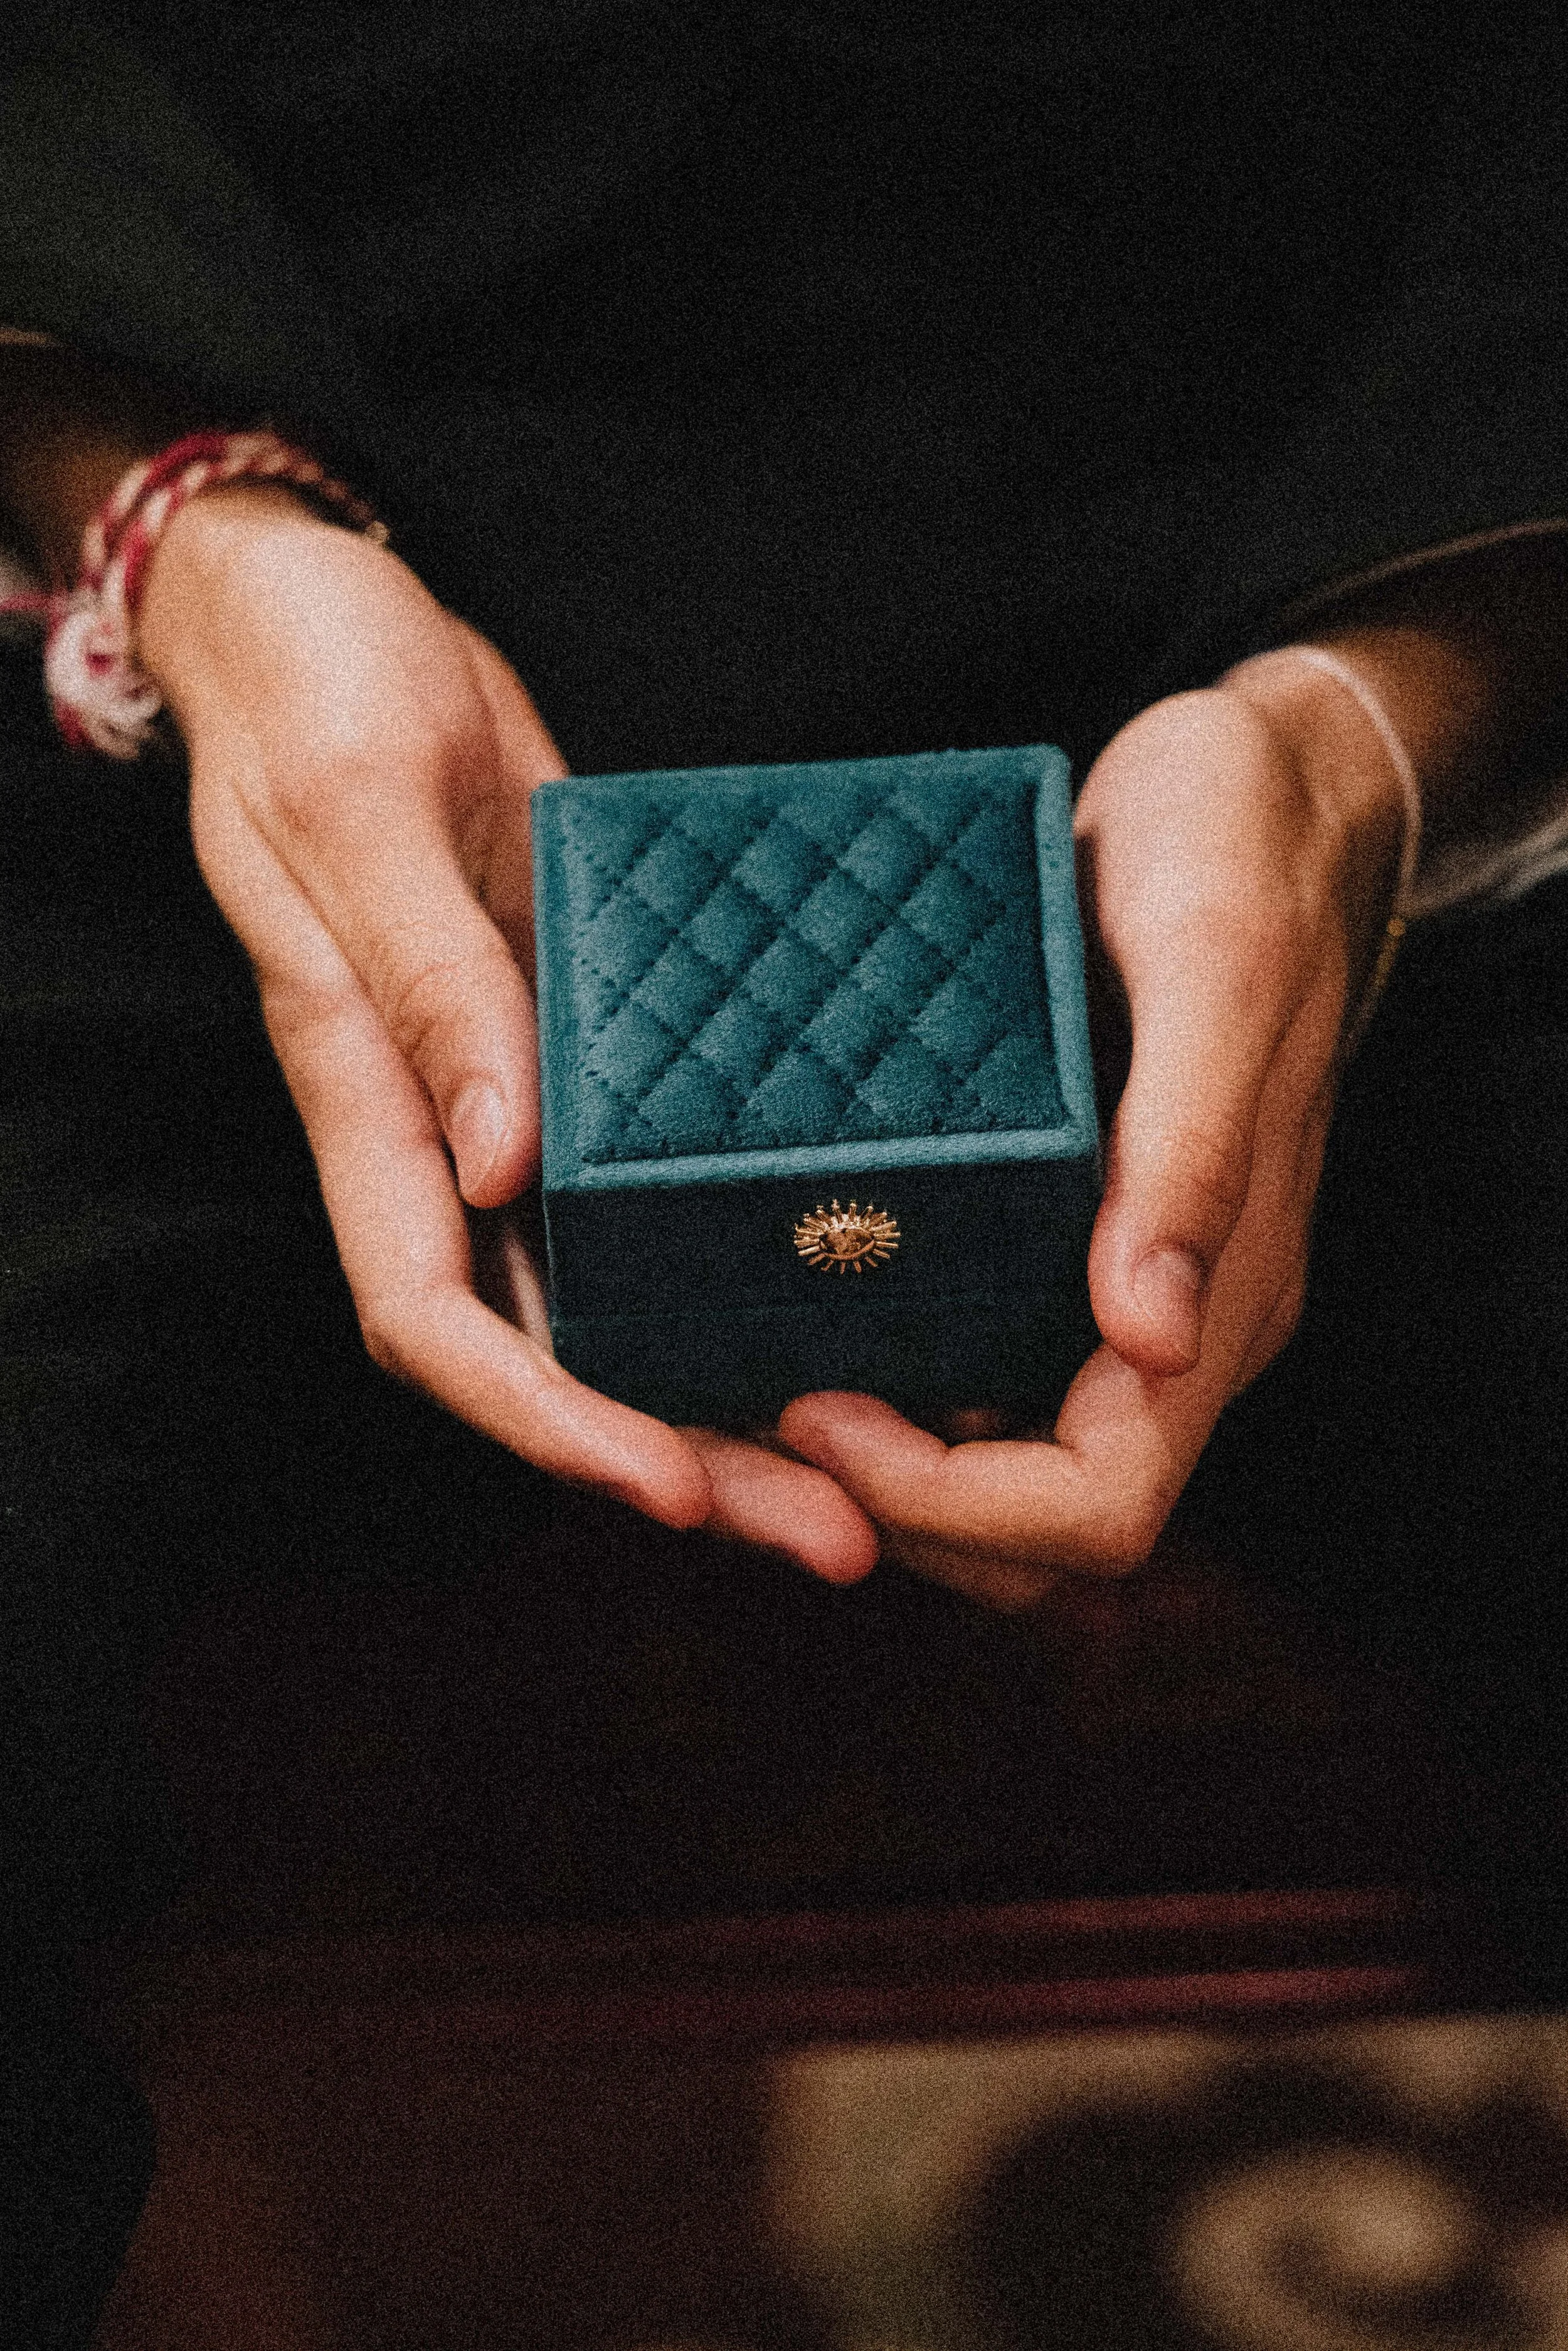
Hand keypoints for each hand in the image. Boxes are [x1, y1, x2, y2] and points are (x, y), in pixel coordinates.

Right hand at [138, 486, 880, 1579]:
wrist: (327, 612)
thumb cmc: (316, 687)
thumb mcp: (367, 808)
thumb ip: (430, 983)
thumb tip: (499, 1167)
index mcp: (364, 1094)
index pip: (433, 1318)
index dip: (546, 1421)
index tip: (671, 1484)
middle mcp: (439, 1129)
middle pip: (547, 1351)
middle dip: (679, 1460)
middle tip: (838, 1542)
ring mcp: (511, 1096)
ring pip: (612, 1298)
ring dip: (725, 1399)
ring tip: (868, 1484)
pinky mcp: (577, 1046)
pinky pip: (651, 1195)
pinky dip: (730, 1269)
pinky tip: (840, 1310)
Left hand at [777, 659, 1415, 1607]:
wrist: (1260, 788)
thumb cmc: (1238, 848)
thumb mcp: (1212, 959)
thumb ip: (1189, 1147)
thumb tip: (1147, 1335)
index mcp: (1222, 1292)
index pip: (1098, 1505)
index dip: (947, 1498)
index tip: (815, 1407)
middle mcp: (1169, 1323)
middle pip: (1032, 1530)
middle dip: (885, 1510)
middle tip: (746, 1410)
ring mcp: (1116, 1291)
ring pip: (993, 1472)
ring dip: (870, 1473)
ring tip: (742, 1386)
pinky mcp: (1066, 1243)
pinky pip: (973, 1375)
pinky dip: (883, 1391)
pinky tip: (788, 1322)